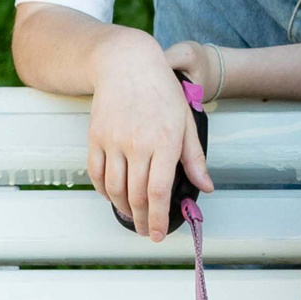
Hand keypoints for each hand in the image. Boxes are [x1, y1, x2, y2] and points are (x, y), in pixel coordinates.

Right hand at [87, 30, 213, 240]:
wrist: (126, 65)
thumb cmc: (162, 92)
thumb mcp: (186, 122)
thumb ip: (194, 158)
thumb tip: (206, 187)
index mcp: (164, 142)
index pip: (160, 191)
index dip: (158, 217)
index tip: (159, 234)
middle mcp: (137, 145)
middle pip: (136, 195)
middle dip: (142, 220)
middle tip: (147, 232)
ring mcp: (113, 142)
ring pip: (113, 188)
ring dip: (123, 209)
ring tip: (133, 217)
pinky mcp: (95, 138)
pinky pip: (95, 174)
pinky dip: (103, 191)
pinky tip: (113, 197)